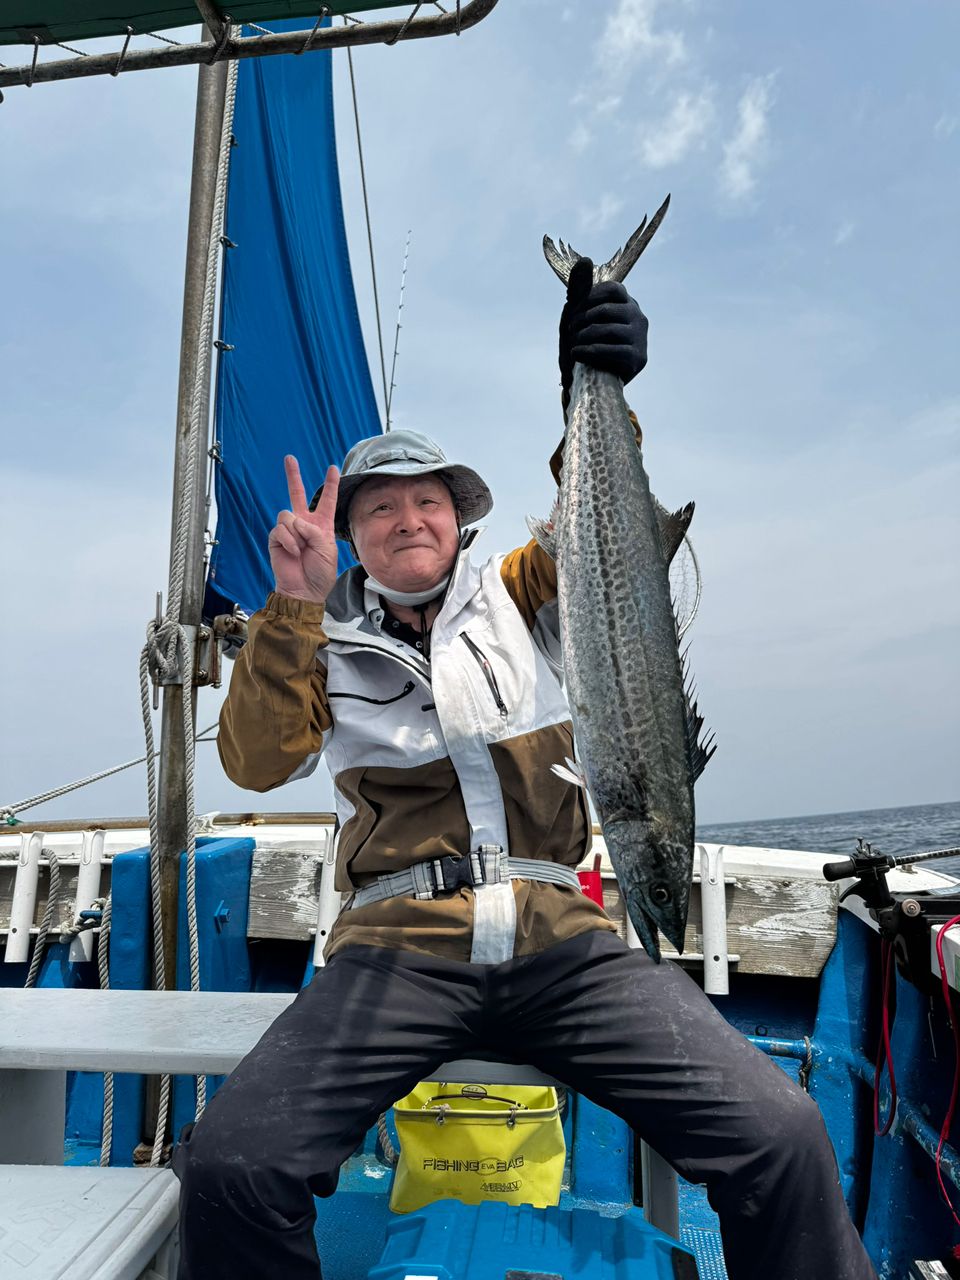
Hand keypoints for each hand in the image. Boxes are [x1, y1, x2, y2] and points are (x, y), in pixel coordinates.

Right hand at [268, 456, 339, 603]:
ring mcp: (289, 530)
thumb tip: (296, 522)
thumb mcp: (327, 549)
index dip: (330, 484)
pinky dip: (288, 540)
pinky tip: (293, 552)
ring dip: (297, 532)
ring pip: (288, 514)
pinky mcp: (276, 538)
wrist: (304, 590)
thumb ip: (314, 530)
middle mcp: (304, 524)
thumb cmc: (319, 572)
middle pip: (297, 494)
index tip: (333, 468)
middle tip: (290, 458)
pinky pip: (281, 529)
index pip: (326, 500)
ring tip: (301, 549)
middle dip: (293, 476)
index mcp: (321, 526)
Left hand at [559, 257, 648, 398]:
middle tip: (570, 331)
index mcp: (626, 303)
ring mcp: (640, 338)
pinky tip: (577, 354)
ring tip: (573, 345)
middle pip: (606, 309)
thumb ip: (580, 289)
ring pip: (607, 330)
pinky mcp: (638, 358)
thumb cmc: (584, 343)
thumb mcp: (578, 315)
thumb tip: (585, 260)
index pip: (611, 289)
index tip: (573, 311)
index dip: (588, 298)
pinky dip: (589, 352)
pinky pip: (611, 351)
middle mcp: (638, 317)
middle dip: (581, 320)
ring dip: (583, 337)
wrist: (590, 381)